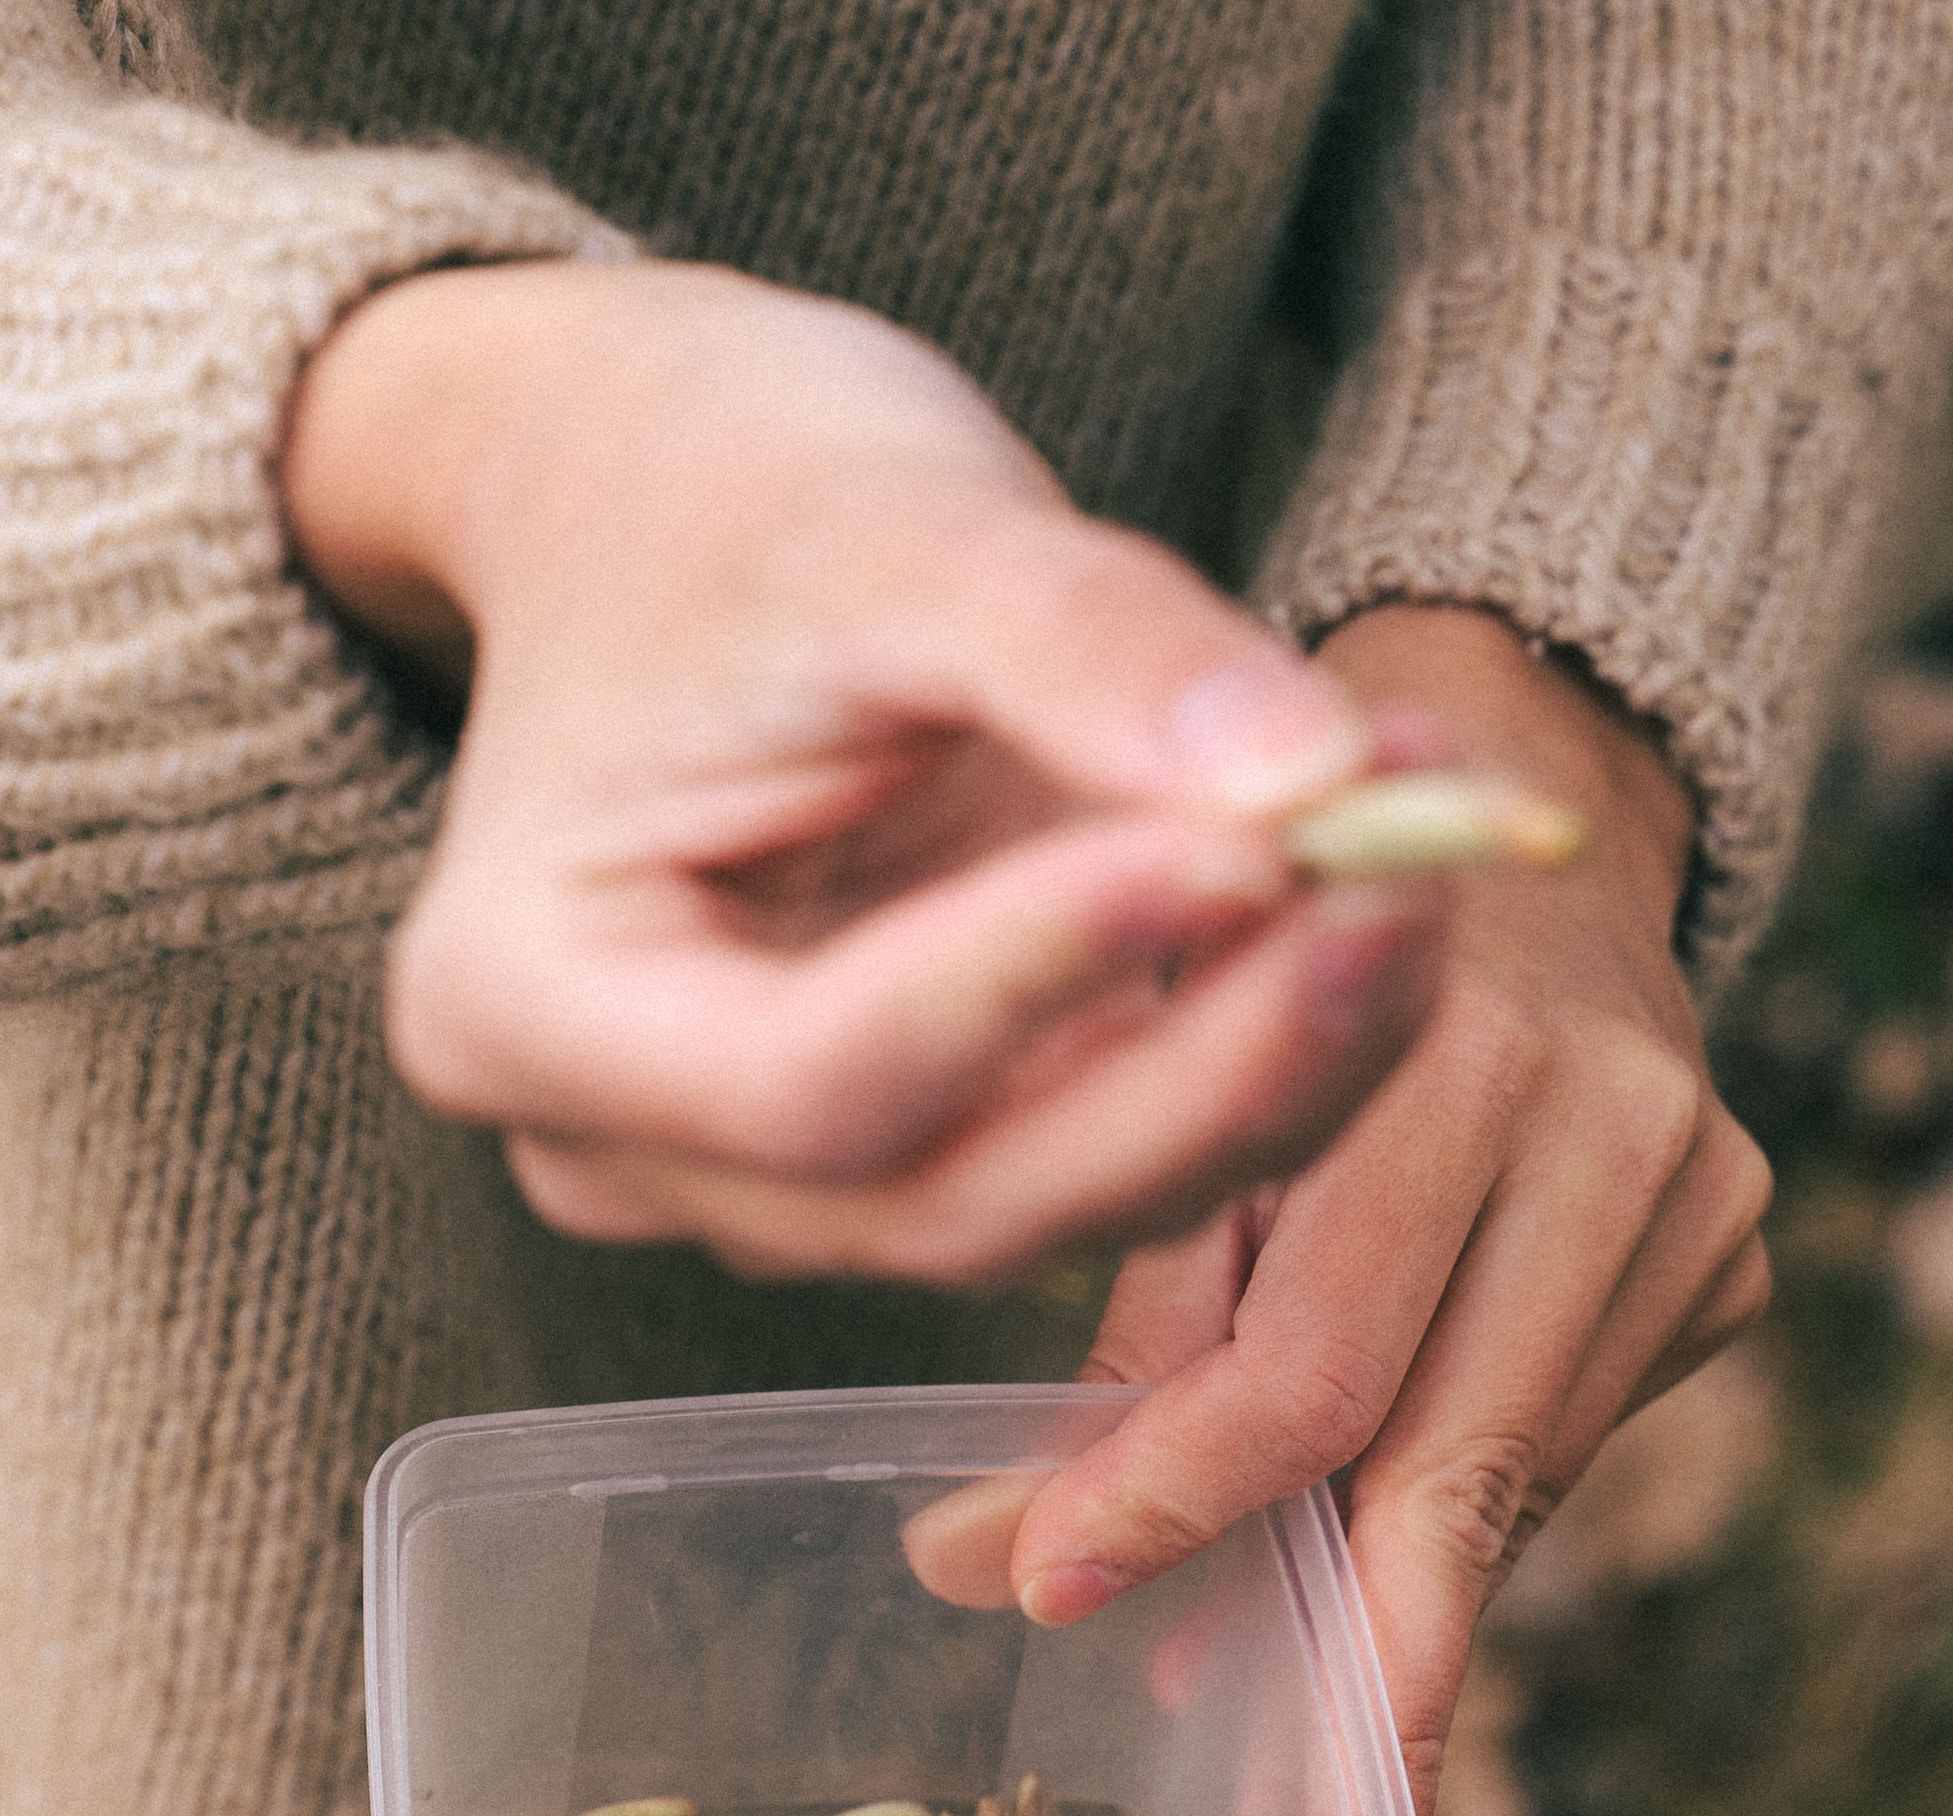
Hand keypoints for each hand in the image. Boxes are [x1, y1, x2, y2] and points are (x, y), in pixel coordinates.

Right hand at [283, 261, 1454, 1285]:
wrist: (665, 489)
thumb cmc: (715, 482)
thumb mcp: (884, 514)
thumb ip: (1084, 642)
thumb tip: (1315, 780)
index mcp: (526, 1004)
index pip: (821, 1079)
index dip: (1047, 981)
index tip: (1253, 845)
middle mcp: (625, 1149)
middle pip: (957, 1195)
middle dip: (1212, 1058)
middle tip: (1406, 878)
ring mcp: (767, 1179)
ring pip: (1061, 1197)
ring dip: (1275, 1052)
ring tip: (1426, 840)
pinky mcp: (915, 1142)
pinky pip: (1107, 1142)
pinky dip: (1258, 1030)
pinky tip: (1379, 874)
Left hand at [996, 606, 1774, 1815]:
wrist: (1499, 798)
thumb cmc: (1268, 954)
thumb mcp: (1166, 1092)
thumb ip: (1113, 1329)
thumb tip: (975, 1571)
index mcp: (1433, 1042)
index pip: (1310, 1356)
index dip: (1178, 1500)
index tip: (1051, 1598)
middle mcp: (1603, 1109)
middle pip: (1449, 1458)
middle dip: (1352, 1673)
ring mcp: (1696, 1179)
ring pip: (1513, 1472)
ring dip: (1393, 1626)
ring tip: (1302, 1774)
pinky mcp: (1737, 1234)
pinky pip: (1565, 1432)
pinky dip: (1455, 1525)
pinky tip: (1381, 1606)